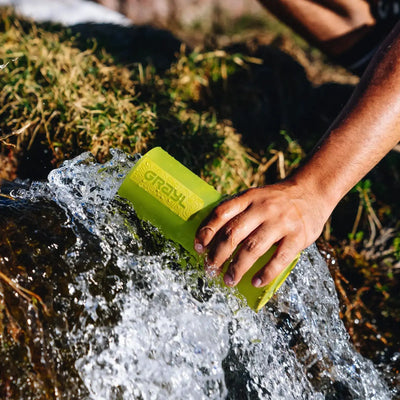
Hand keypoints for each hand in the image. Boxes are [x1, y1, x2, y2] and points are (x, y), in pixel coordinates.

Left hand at [194, 180, 329, 287]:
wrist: (312, 192)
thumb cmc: (277, 200)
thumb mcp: (256, 196)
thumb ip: (239, 211)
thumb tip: (213, 237)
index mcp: (248, 197)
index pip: (221, 213)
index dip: (206, 231)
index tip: (198, 248)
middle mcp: (262, 208)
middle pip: (233, 233)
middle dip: (218, 255)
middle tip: (210, 269)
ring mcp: (280, 222)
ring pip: (252, 248)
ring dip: (237, 267)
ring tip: (228, 280)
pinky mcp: (297, 236)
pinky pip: (279, 258)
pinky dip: (266, 273)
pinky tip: (256, 282)